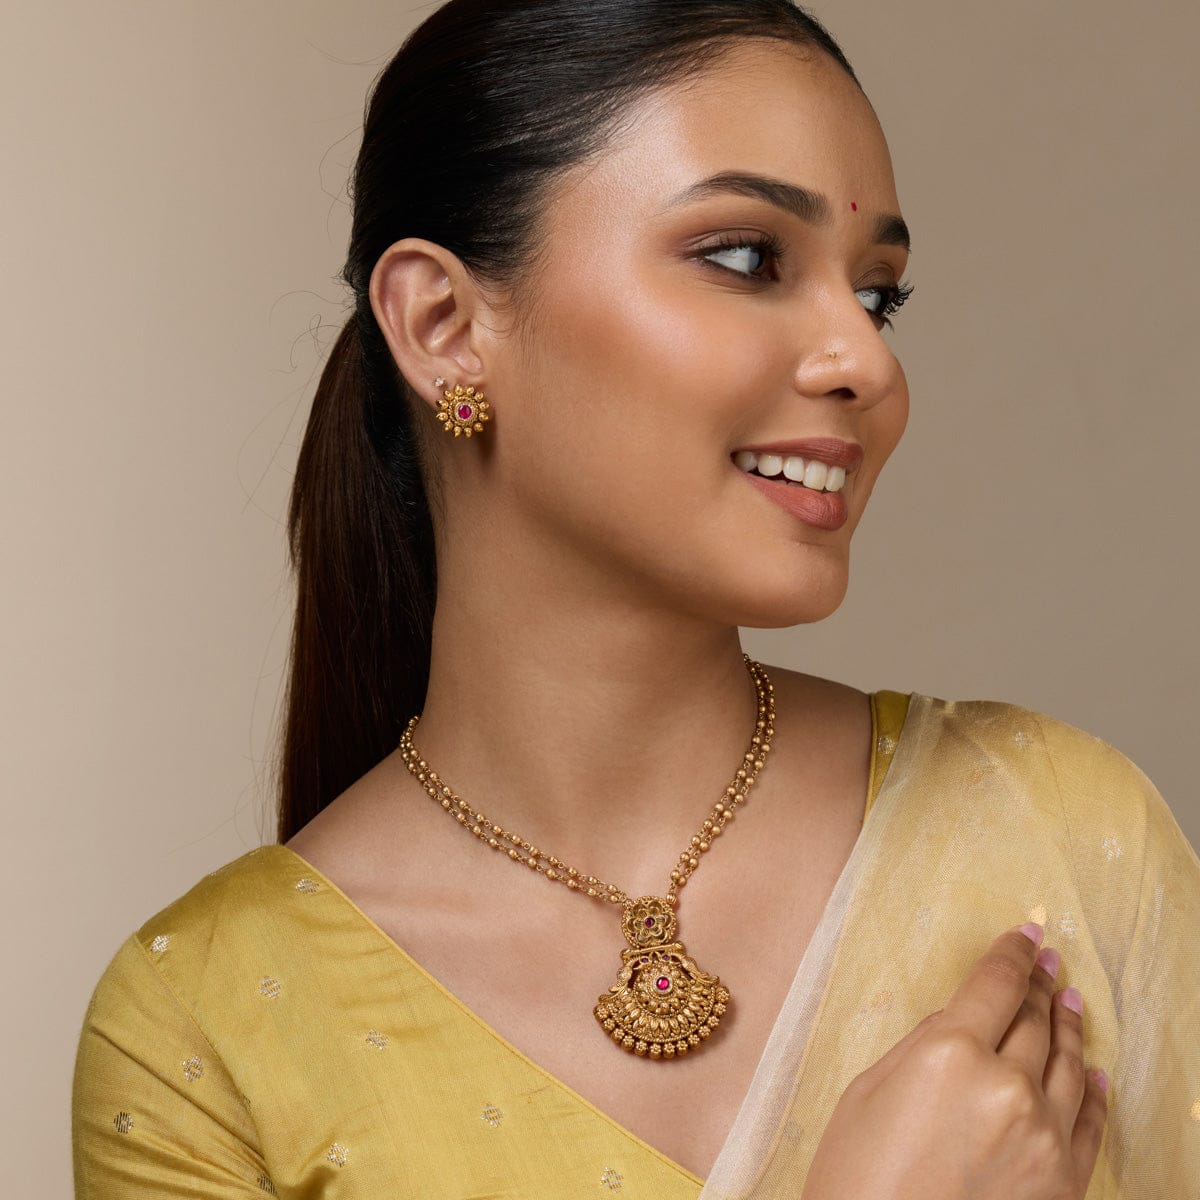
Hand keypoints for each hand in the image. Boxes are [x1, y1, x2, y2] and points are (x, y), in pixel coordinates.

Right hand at [800, 924, 1107, 1199]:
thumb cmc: (856, 1177)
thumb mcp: (869, 1091)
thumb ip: (919, 1045)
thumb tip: (958, 1019)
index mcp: (948, 1054)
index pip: (995, 984)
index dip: (1012, 953)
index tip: (1025, 933)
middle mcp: (1004, 1086)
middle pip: (1033, 1020)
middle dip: (1040, 985)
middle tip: (1047, 962)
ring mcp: (1041, 1136)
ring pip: (1067, 1063)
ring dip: (1069, 1026)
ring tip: (1070, 1000)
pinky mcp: (1062, 1181)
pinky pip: (1089, 1123)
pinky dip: (1092, 1090)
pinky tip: (1090, 1069)